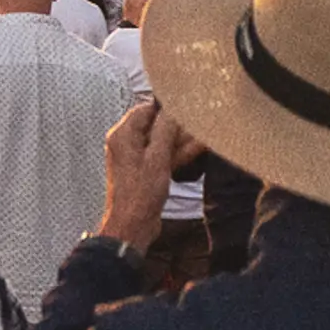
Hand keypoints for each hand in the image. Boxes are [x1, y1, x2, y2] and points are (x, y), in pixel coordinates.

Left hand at [93, 99, 197, 252]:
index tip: (187, 104)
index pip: (145, 110)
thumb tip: (173, 109)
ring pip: (163, 142)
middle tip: (202, 118)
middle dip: (179, 124)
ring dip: (183, 139)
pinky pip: (164, 156)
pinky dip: (179, 153)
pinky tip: (201, 147)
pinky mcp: (147, 171)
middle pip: (155, 125)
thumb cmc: (140, 193)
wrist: (133, 226)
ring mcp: (137, 158)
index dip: (167, 107)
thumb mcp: (157, 158)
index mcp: (123, 135)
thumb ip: (165, 131)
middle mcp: (127, 143)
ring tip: (207, 131)